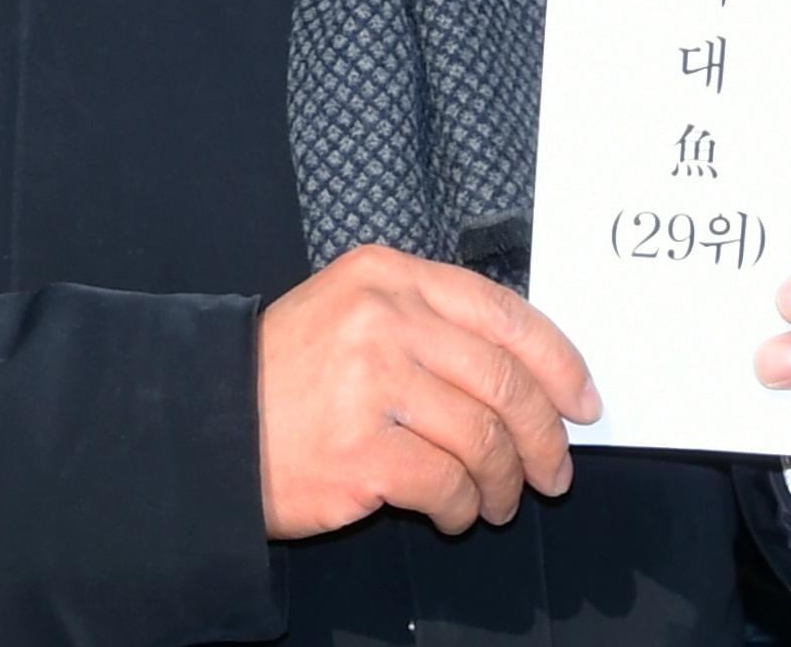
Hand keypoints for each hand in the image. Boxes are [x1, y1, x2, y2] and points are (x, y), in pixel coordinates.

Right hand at [257, 245, 599, 539]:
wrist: (208, 425)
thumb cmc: (287, 376)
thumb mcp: (353, 314)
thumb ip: (430, 325)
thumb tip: (528, 378)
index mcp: (388, 276)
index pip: (503, 312)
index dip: (558, 363)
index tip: (583, 403)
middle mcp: (383, 319)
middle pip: (503, 380)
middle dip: (543, 436)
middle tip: (554, 473)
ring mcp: (371, 383)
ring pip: (484, 438)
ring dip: (504, 481)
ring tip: (496, 501)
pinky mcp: (362, 451)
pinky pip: (447, 484)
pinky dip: (462, 508)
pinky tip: (453, 514)